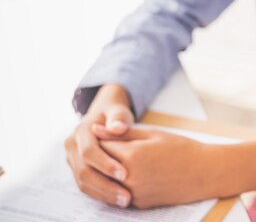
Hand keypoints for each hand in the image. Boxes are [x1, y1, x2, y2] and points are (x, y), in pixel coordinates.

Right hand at [64, 84, 134, 206]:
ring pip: (83, 181)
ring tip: (124, 200)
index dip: (106, 164)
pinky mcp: (78, 169)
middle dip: (105, 185)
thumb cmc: (115, 114)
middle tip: (126, 196)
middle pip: (84, 170)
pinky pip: (86, 185)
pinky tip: (117, 199)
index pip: (89, 151)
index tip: (124, 174)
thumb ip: (118, 118)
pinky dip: (101, 194)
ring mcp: (73, 159)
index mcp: (81, 131)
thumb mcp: (118, 111)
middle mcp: (72, 146)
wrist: (104, 115)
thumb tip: (117, 128)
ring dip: (103, 193)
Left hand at [97, 128, 214, 208]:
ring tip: (126, 160)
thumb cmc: (182, 148)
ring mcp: (134, 193)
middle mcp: (129, 177)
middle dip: (104, 156)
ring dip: (111, 171)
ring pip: (109, 182)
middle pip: (101, 166)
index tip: (110, 135)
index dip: (104, 139)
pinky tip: (136, 173)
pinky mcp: (140, 203)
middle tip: (115, 147)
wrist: (205, 173)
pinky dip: (123, 183)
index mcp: (132, 155)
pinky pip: (121, 192)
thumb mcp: (153, 134)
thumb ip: (122, 133)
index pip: (101, 146)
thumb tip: (95, 130)